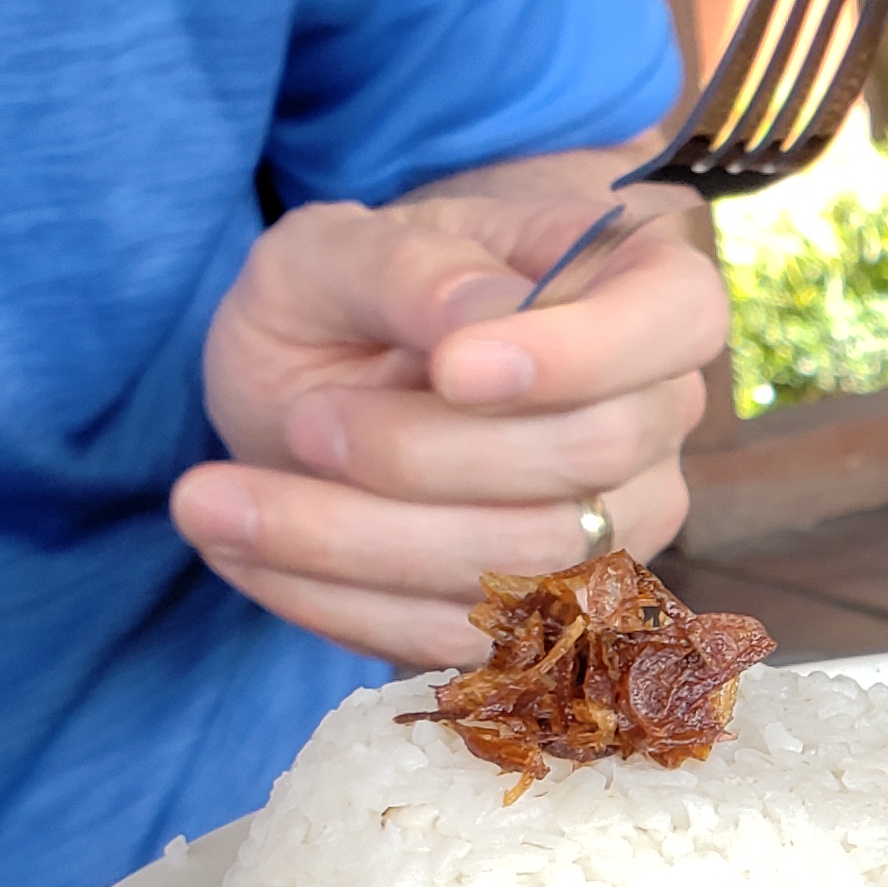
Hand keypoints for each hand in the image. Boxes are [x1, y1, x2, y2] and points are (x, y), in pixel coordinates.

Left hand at [173, 185, 726, 668]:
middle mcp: (655, 413)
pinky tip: (245, 550)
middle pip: (592, 457)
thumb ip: (408, 269)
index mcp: (635, 287)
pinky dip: (337, 603)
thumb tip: (483, 319)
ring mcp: (621, 524)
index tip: (452, 368)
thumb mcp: (335, 249)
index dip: (580, 356)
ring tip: (211, 500)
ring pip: (528, 567)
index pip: (675, 319)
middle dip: (427, 456)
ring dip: (355, 543)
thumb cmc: (345, 296)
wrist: (321, 386)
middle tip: (301, 420)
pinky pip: (465, 637)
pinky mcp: (554, 615)